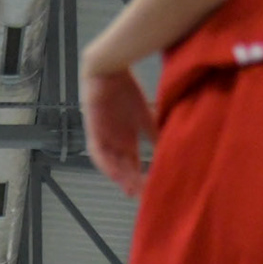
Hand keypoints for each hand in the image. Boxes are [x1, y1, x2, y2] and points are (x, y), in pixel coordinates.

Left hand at [80, 64, 156, 197]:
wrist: (109, 69)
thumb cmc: (126, 89)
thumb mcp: (144, 116)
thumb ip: (153, 133)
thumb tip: (169, 148)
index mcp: (125, 139)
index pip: (132, 164)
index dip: (139, 177)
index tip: (149, 189)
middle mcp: (113, 142)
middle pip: (121, 167)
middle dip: (130, 181)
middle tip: (141, 194)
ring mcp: (102, 137)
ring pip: (110, 164)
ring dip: (119, 177)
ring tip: (130, 188)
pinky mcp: (93, 131)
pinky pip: (97, 152)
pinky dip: (106, 164)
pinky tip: (115, 173)